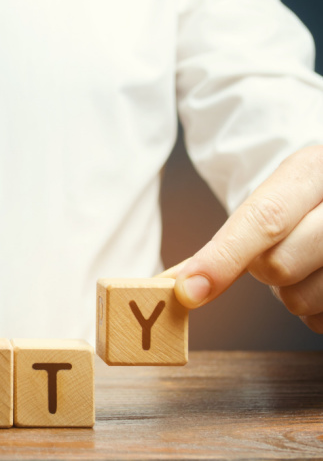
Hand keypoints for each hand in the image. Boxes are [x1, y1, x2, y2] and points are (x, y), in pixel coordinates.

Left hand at [159, 145, 322, 332]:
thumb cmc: (306, 202)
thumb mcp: (279, 195)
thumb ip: (231, 236)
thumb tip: (180, 282)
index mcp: (314, 169)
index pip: (265, 219)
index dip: (222, 258)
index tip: (187, 290)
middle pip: (279, 265)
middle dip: (263, 271)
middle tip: (278, 253)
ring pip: (300, 299)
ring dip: (290, 294)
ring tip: (307, 264)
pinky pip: (321, 320)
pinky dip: (314, 310)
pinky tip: (322, 280)